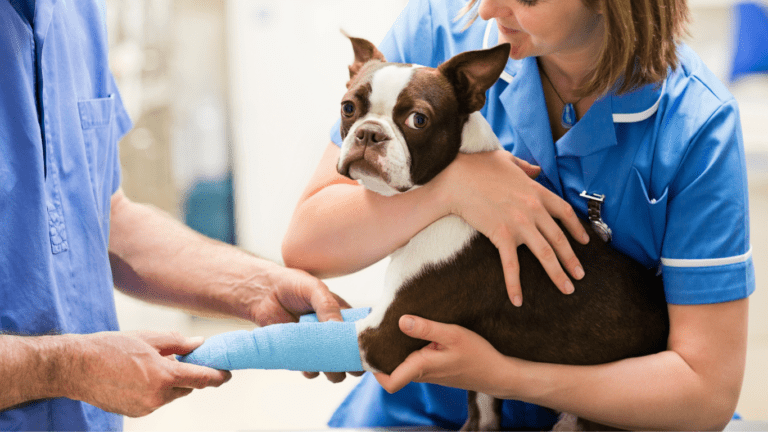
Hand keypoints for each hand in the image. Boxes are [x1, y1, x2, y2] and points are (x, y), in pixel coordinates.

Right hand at [63, 331, 230, 416]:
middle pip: (186, 387)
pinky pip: (154, 400)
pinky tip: (137, 376)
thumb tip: (199, 344)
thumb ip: (178, 343)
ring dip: (169, 382)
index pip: (201, 379)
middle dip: (187, 375)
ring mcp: (145, 407)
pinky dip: (154, 389)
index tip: (227, 374)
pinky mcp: (134, 412)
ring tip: (148, 364)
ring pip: (170, 394)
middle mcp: (157, 396)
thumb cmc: (111, 348)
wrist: (76, 367)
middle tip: (178, 358)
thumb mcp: (149, 338)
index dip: (217, 377)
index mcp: (164, 376)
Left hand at [247, 265, 362, 382]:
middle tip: (347, 364)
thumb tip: (339, 328)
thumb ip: (328, 306)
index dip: (365, 344)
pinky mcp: (301, 354)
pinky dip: (311, 371)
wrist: (264, 293)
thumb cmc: (293, 285)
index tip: (363, 351)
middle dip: (351, 363)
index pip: (361, 334)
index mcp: (344, 315)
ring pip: (334, 368)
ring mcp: (318, 345)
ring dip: (333, 372)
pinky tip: (306, 363)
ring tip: (327, 367)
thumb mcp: (315, 290)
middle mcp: (333, 333)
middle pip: (351, 355)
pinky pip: (311, 370)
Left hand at [373, 315, 509, 396]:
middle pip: (391, 370)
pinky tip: (414, 332)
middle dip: (382, 353)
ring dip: (396, 350)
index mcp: (422, 368)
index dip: (374, 370)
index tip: (370, 349)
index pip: (389, 382)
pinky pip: (414, 362)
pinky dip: (409, 350)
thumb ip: (427, 328)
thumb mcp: (453, 335)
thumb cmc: (477, 354)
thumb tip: (401, 321)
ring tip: (392, 327)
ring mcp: (428, 374)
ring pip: (402, 365)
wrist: (497, 373)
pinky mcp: (435, 369)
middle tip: (377, 330)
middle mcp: (422, 374)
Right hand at [436, 150, 587, 305]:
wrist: (456, 179)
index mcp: (536, 191)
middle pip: (559, 238)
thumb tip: (536, 169)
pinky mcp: (501, 235)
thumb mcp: (506, 159)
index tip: (584, 242)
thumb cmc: (477, 166)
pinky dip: (515, 284)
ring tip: (567, 288)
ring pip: (545, 253)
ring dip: (558, 273)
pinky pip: (512, 265)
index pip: (564, 212)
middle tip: (579, 275)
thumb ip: (525, 166)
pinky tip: (518, 300)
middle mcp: (533, 209)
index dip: (577, 228)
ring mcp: (519, 224)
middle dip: (572, 259)